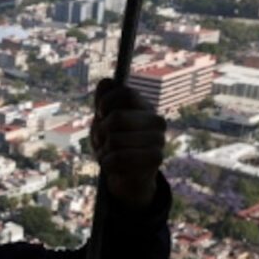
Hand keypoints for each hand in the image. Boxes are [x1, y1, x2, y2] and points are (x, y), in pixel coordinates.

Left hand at [91, 78, 165, 209]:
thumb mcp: (103, 121)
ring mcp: (159, 138)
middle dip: (100, 131)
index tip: (100, 113)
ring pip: (115, 139)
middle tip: (101, 140)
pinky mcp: (156, 158)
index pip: (125, 93)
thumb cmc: (113, 144)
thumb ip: (103, 101)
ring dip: (102, 150)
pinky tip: (112, 165)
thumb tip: (106, 81)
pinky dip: (107, 163)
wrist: (125, 177)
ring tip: (108, 154)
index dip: (105, 102)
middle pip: (117, 117)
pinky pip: (119, 158)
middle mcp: (156, 120)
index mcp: (144, 107)